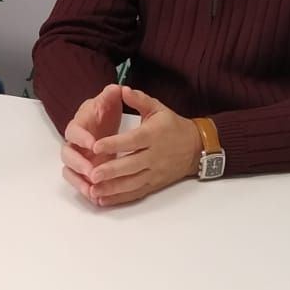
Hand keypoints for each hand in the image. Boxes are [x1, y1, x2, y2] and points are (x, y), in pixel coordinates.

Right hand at [59, 84, 124, 190]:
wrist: (103, 120)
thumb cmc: (104, 111)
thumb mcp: (109, 101)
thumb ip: (110, 96)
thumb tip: (116, 88)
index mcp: (78, 125)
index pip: (73, 131)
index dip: (81, 137)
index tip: (93, 143)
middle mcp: (73, 143)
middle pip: (67, 155)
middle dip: (79, 164)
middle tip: (92, 172)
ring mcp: (77, 158)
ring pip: (70, 172)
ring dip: (79, 182)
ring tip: (92, 191)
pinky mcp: (83, 171)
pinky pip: (79, 182)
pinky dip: (84, 190)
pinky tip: (96, 199)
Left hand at [74, 86, 200, 207]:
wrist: (196, 147)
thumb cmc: (173, 126)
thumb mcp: (158, 108)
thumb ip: (139, 100)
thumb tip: (122, 89)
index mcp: (152, 135)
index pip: (132, 141)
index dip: (114, 144)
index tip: (96, 146)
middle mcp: (154, 156)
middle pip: (131, 165)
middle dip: (111, 171)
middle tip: (92, 174)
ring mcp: (154, 172)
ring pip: (132, 183)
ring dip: (112, 188)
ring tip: (94, 191)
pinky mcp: (154, 184)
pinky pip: (136, 193)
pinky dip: (120, 198)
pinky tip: (104, 200)